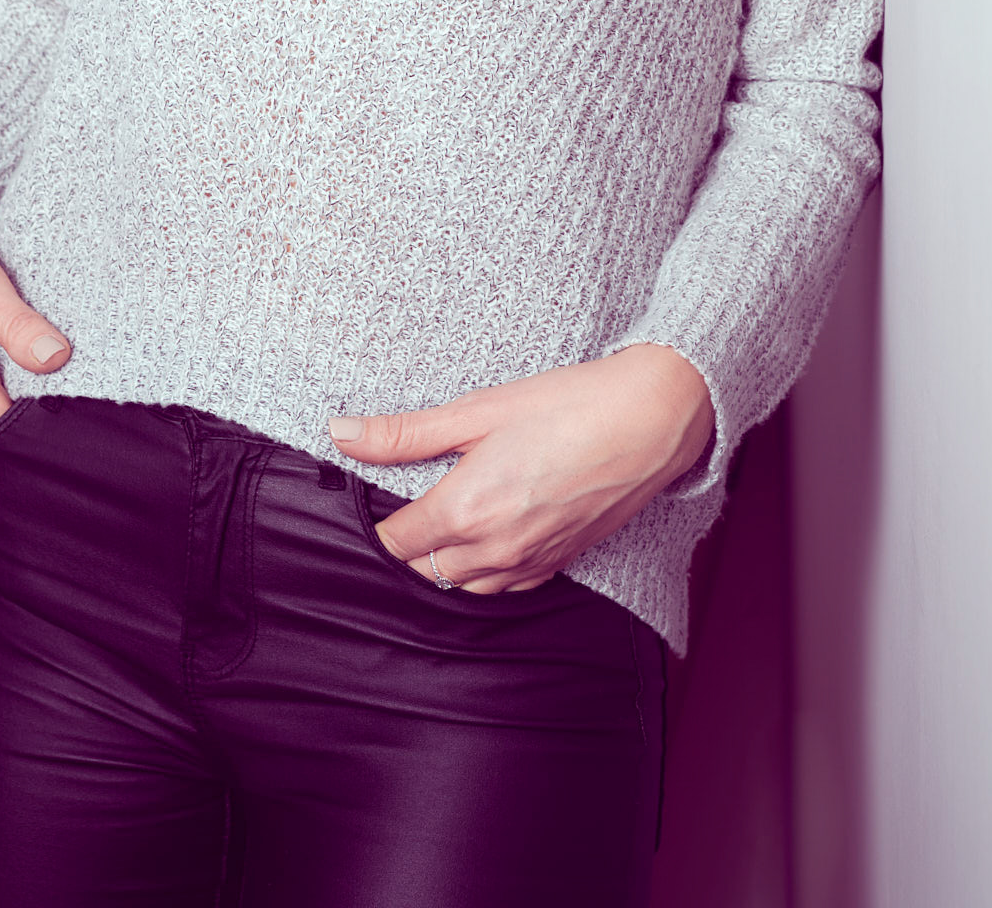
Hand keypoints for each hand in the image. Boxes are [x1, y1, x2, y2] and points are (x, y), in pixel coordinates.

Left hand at [328, 343, 713, 593]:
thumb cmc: (567, 405)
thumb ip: (405, 432)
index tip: (373, 497)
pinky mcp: (560, 562)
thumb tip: (341, 433)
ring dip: (446, 560)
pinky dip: (486, 570)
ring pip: (464, 586)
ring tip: (445, 516)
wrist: (650, 419)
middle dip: (408, 542)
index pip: (394, 542)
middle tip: (408, 500)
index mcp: (466, 510)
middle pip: (423, 570)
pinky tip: (489, 534)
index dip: (377, 520)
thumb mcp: (478, 410)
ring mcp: (531, 561)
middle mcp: (495, 548)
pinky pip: (506, 587)